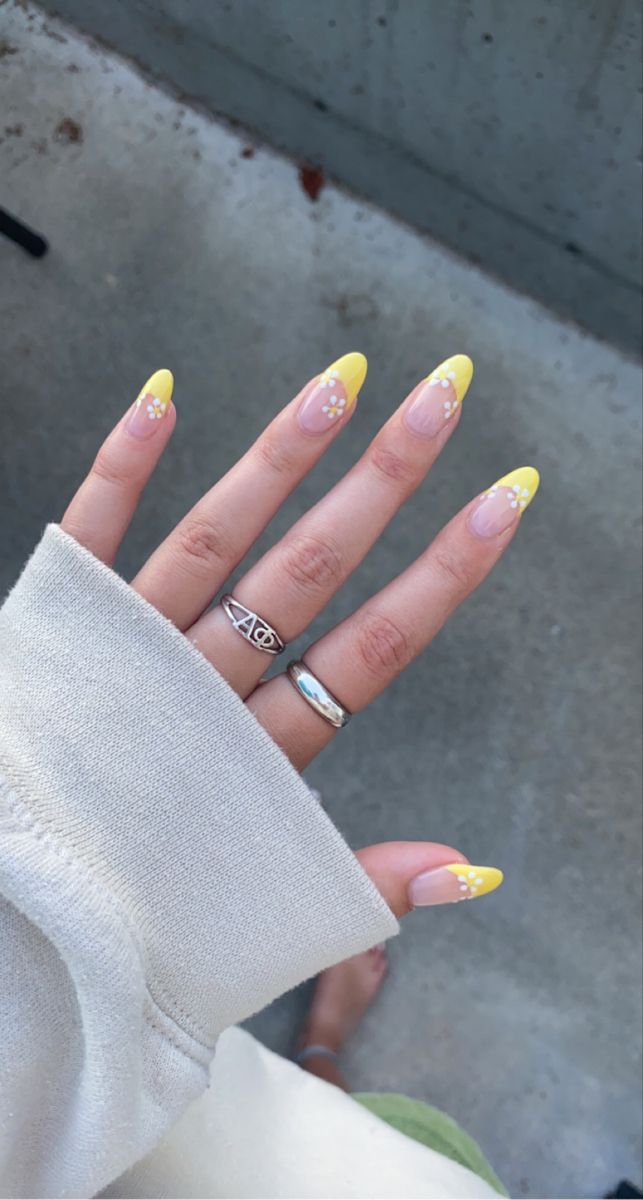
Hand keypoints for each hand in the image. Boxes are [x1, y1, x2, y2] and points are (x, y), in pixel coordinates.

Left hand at [61, 354, 538, 914]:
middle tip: (442, 394)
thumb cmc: (147, 917)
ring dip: (278, 459)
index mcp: (263, 755)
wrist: (20, 924)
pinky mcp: (57, 631)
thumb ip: (368, 878)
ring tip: (338, 383)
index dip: (446, 573)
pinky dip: (119, 468)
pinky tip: (161, 395)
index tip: (502, 500)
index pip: (375, 647)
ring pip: (215, 541)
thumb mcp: (270, 909)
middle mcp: (202, 692)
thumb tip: (478, 872)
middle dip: (383, 482)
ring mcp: (128, 654)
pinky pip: (88, 541)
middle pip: (309, 572)